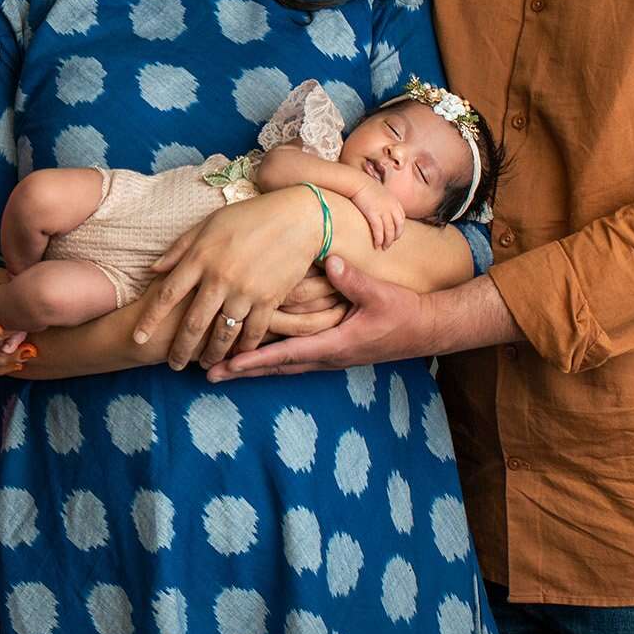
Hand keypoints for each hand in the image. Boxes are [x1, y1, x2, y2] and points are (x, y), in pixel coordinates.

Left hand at [133, 187, 319, 370]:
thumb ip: (180, 248)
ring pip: (222, 334)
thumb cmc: (250, 216)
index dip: (150, 319)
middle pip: (192, 324)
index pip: (167, 295)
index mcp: (200, 257)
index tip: (137, 338)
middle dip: (179, 349)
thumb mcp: (209, 224)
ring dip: (211, 354)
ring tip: (204, 364)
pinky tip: (237, 355)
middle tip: (171, 365)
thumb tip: (154, 269)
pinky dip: (243, 348)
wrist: (297, 217)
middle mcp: (219, 278)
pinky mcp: (270, 299)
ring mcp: (245, 291)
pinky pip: (253, 332)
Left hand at [208, 254, 433, 380]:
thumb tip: (331, 261)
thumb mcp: (379, 295)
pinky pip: (296, 357)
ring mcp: (329, 357)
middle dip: (242, 369)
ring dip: (254, 366)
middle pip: (276, 366)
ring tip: (222, 366)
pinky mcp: (333, 351)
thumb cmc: (404, 312)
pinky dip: (273, 358)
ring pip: (284, 364)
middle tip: (207, 372)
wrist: (426, 329)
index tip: (225, 365)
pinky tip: (257, 353)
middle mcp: (326, 357)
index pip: (285, 354)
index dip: (253, 359)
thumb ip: (353, 280)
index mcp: (333, 346)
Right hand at [347, 179, 404, 249]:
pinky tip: (377, 244)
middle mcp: (392, 206)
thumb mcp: (379, 192)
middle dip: (395, 236)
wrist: (357, 181)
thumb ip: (383, 201)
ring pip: (390, 230)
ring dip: (388, 241)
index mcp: (394, 201)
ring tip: (384, 247)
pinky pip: (379, 230)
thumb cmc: (364, 186)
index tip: (394, 234)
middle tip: (390, 243)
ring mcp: (383, 210)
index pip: (401, 218)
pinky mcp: (373, 213)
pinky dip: (379, 238)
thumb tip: (380, 209)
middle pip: (398, 226)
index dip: (399, 228)